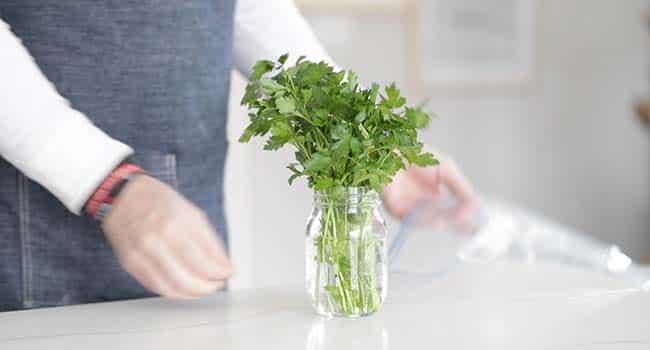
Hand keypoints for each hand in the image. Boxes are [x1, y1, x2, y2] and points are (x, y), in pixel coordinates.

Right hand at [102, 175, 231, 298]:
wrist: (123, 196)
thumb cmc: (159, 201)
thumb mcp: (192, 214)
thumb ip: (210, 242)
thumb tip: (224, 266)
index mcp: (175, 225)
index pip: (203, 261)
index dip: (219, 273)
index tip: (228, 273)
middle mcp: (156, 241)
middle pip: (187, 279)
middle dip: (208, 287)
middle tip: (217, 284)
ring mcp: (140, 254)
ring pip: (171, 288)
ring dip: (192, 293)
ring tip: (203, 288)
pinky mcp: (130, 264)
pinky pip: (155, 287)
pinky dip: (174, 292)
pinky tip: (184, 287)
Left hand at [383, 153, 478, 223]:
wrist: (392, 150)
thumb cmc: (416, 154)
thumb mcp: (447, 169)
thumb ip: (461, 187)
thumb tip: (475, 205)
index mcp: (434, 194)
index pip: (452, 211)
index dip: (465, 219)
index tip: (478, 225)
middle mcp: (423, 204)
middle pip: (442, 219)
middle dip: (457, 225)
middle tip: (471, 228)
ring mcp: (410, 208)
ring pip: (429, 221)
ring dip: (444, 222)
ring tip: (457, 220)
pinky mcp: (397, 210)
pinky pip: (413, 219)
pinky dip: (426, 220)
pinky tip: (439, 219)